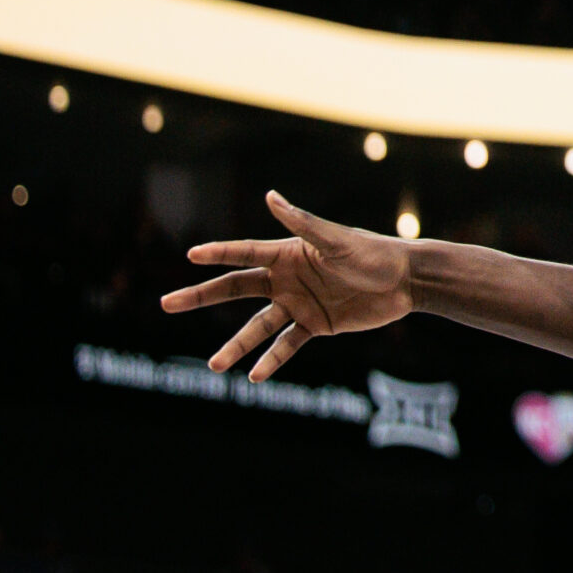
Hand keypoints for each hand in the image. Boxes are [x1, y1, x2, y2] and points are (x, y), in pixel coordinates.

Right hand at [159, 192, 414, 380]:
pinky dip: (270, 361)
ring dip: (236, 346)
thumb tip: (270, 196)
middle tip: (167, 304)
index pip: (245, 253)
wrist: (405, 281)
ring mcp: (299, 303)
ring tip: (214, 366)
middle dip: (202, 296)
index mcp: (289, 253)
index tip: (190, 255)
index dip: (218, 253)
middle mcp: (287, 278)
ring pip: (257, 326)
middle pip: (236, 289)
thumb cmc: (372, 252)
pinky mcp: (316, 325)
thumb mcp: (336, 239)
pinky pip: (286, 345)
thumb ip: (302, 222)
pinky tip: (252, 376)